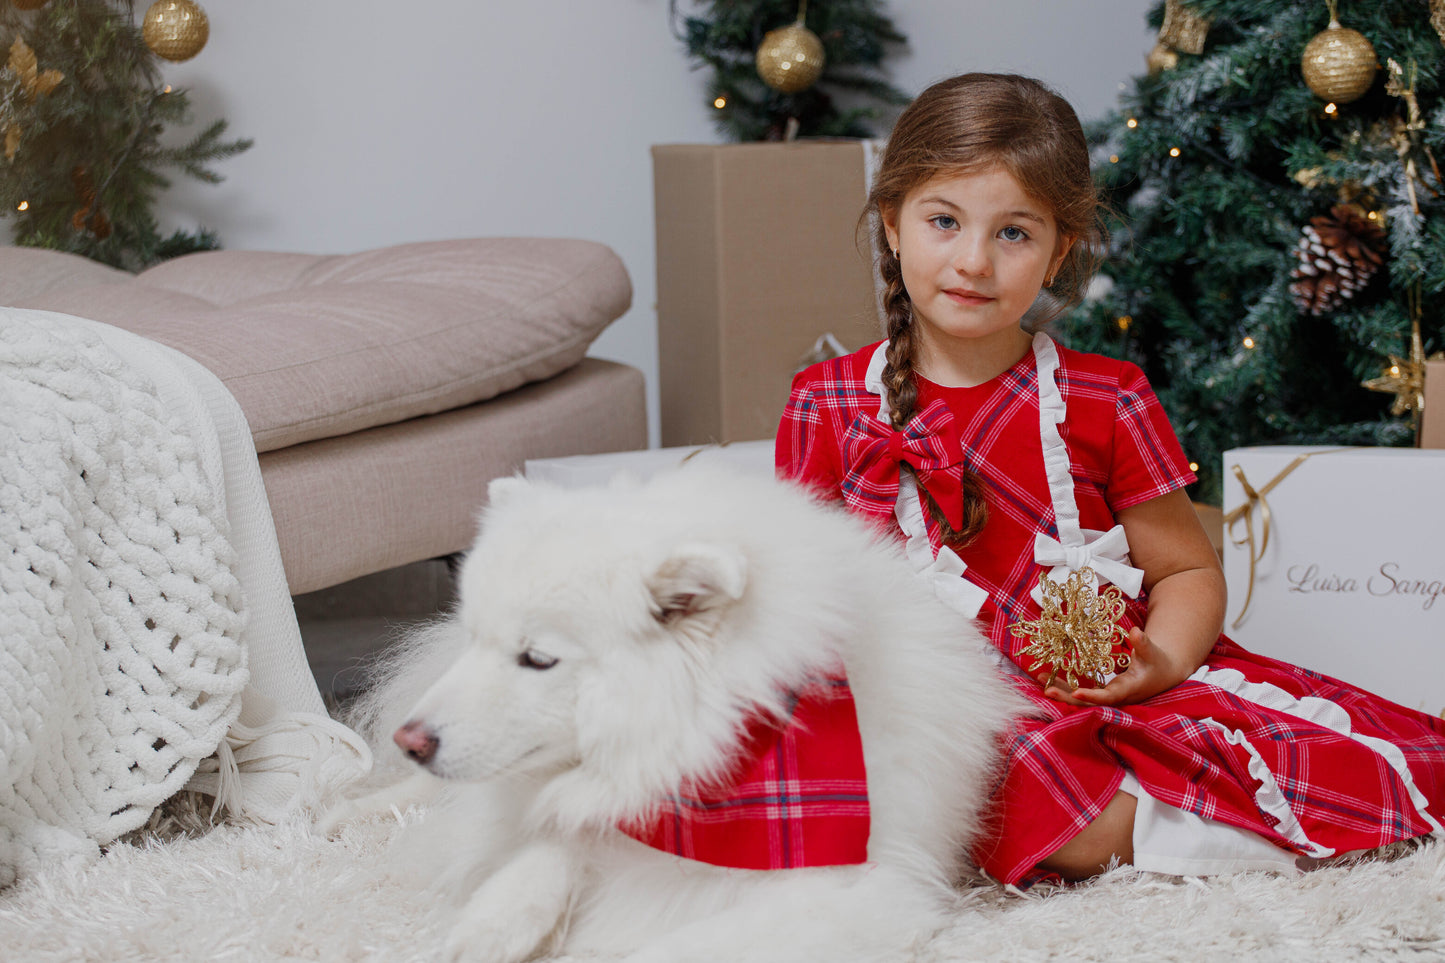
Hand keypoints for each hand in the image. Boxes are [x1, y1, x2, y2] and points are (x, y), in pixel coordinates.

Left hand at [1041, 627, 1185, 707]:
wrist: (1161, 674)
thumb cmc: (1157, 661)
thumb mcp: (1152, 651)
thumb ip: (1143, 643)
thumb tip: (1136, 632)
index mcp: (1127, 689)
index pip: (1108, 696)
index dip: (1092, 695)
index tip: (1076, 692)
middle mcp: (1115, 697)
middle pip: (1088, 703)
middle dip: (1068, 698)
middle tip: (1047, 690)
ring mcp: (1106, 696)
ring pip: (1081, 699)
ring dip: (1061, 691)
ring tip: (1040, 681)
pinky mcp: (1101, 691)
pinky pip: (1080, 692)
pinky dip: (1064, 687)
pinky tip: (1046, 680)